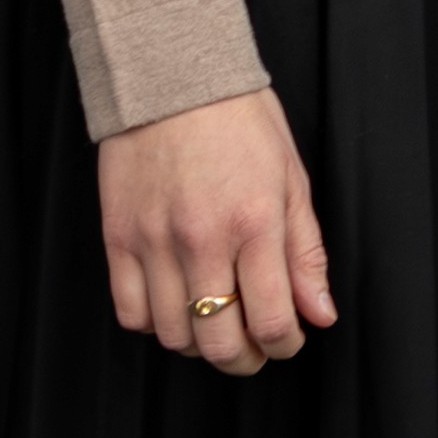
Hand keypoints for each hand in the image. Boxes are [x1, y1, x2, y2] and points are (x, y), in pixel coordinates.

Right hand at [98, 86, 331, 375]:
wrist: (172, 78)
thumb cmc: (239, 121)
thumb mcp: (292, 179)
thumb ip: (306, 252)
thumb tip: (320, 313)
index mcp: (255, 223)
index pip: (271, 319)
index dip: (285, 345)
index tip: (289, 341)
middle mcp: (203, 240)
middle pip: (219, 340)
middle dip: (244, 359)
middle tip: (254, 350)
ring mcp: (154, 242)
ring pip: (173, 335)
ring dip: (199, 344)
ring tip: (216, 326)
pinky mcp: (117, 239)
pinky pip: (130, 312)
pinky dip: (155, 324)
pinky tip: (174, 307)